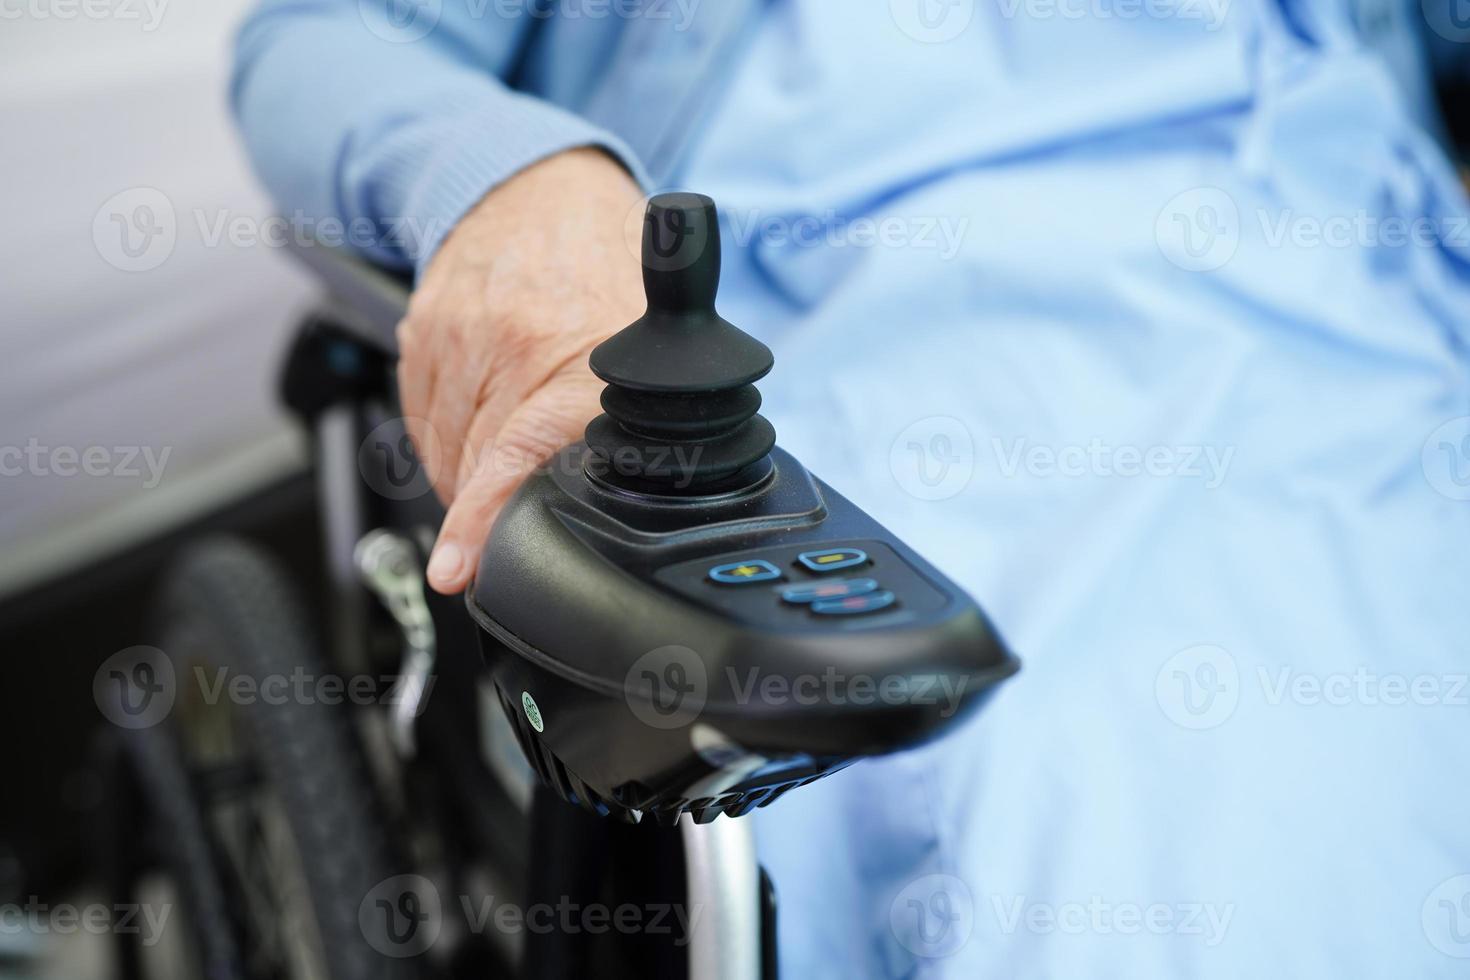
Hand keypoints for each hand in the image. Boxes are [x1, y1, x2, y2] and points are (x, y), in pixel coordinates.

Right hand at [397, 148, 644, 593]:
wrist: (535, 185)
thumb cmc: (601, 265)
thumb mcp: (647, 342)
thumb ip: (640, 415)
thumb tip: (644, 496)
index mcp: (579, 357)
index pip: (514, 458)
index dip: (483, 522)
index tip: (460, 569)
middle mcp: (510, 344)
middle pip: (475, 465)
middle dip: (486, 510)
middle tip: (511, 525)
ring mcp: (458, 336)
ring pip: (443, 445)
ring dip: (464, 477)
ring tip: (498, 466)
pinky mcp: (421, 330)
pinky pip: (418, 413)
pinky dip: (442, 438)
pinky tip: (473, 427)